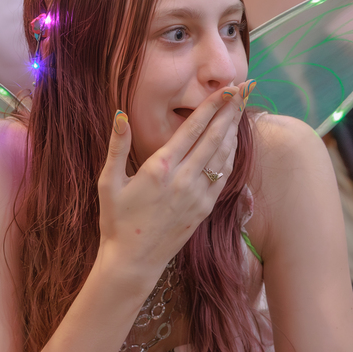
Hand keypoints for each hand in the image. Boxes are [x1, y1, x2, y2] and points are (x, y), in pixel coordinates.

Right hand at [97, 79, 254, 281]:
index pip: (192, 129)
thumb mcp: (108, 182)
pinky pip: (224, 176)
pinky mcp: (204, 209)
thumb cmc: (116, 221)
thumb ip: (117, 147)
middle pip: (215, 137)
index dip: (211, 107)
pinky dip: (232, 155)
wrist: (133, 261)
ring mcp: (197, 196)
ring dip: (234, 130)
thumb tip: (119, 115)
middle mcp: (184, 180)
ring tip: (242, 109)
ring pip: (223, 155)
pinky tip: (234, 142)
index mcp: (160, 169)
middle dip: (230, 111)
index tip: (225, 89)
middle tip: (244, 89)